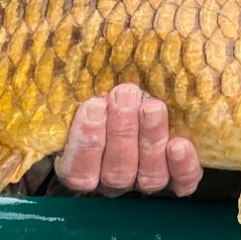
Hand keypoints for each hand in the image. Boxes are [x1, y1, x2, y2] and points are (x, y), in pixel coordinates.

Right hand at [55, 83, 202, 195]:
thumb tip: (58, 57)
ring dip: (150, 139)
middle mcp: (114, 180)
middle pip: (116, 171)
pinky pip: (182, 183)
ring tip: (152, 107)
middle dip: (121, 132)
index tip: (92, 106)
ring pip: (148, 176)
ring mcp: (145, 181)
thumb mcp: (84, 93)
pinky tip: (180, 144)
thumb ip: (78, 90)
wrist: (139, 99)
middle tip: (124, 95)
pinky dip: (183, 167)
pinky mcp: (178, 180)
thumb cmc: (104, 94)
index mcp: (83, 168)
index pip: (78, 170)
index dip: (85, 142)